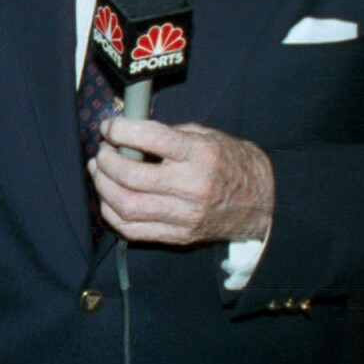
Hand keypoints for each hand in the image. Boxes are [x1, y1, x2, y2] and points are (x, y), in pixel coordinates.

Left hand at [89, 119, 273, 245]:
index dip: (121, 130)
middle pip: (131, 175)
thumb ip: (169, 134)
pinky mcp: (179, 236)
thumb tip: (129, 132)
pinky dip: (112, 213)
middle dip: (106, 160)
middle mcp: (192, 186)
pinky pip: (133, 230)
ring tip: (99, 171)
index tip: (109, 126)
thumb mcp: (208, 136)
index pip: (151, 138)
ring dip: (103, 186)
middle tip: (102, 151)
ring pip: (126, 206)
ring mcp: (185, 216)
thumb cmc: (232, 163)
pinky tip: (109, 198)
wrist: (263, 204)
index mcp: (200, 155)